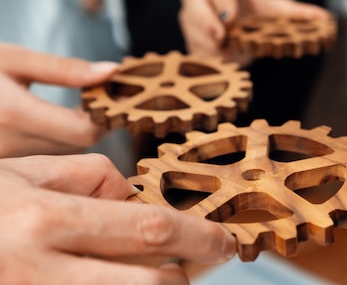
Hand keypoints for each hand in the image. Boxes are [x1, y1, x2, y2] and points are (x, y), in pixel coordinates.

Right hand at [0, 43, 117, 156]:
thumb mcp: (14, 59)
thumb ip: (65, 69)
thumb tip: (111, 71)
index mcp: (14, 114)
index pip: (83, 132)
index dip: (108, 115)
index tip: (119, 94)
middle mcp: (10, 143)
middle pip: (78, 144)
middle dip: (99, 120)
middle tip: (107, 95)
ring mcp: (7, 156)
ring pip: (64, 151)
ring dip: (81, 129)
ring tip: (86, 102)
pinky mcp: (6, 160)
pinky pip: (46, 153)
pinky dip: (61, 136)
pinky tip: (61, 116)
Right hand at [0, 154, 235, 284]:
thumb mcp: (26, 170)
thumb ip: (90, 177)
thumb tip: (137, 197)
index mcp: (44, 219)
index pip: (147, 228)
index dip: (198, 236)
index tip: (225, 241)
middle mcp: (39, 270)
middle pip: (148, 284)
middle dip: (182, 277)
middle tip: (193, 262)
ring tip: (158, 271)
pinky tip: (118, 275)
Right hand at [178, 0, 331, 59]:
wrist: (234, 24)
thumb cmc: (253, 12)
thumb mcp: (275, 11)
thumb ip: (299, 13)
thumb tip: (327, 19)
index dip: (223, 0)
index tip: (232, 19)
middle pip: (195, 2)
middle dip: (206, 20)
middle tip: (221, 37)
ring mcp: (187, 15)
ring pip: (191, 28)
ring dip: (207, 43)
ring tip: (224, 54)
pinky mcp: (186, 37)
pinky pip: (191, 48)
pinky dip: (205, 58)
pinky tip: (218, 64)